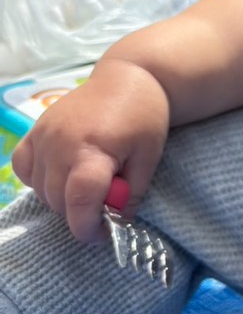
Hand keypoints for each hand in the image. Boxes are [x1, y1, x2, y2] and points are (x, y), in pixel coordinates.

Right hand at [11, 58, 169, 241]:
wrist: (128, 78)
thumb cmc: (144, 117)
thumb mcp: (148, 158)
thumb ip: (131, 193)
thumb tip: (116, 222)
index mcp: (93, 149)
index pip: (78, 200)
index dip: (87, 227)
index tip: (103, 234)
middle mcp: (60, 143)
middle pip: (58, 200)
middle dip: (80, 213)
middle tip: (105, 206)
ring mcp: (43, 136)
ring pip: (41, 190)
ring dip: (62, 198)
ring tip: (89, 184)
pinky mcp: (34, 131)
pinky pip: (24, 168)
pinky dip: (39, 180)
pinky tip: (62, 174)